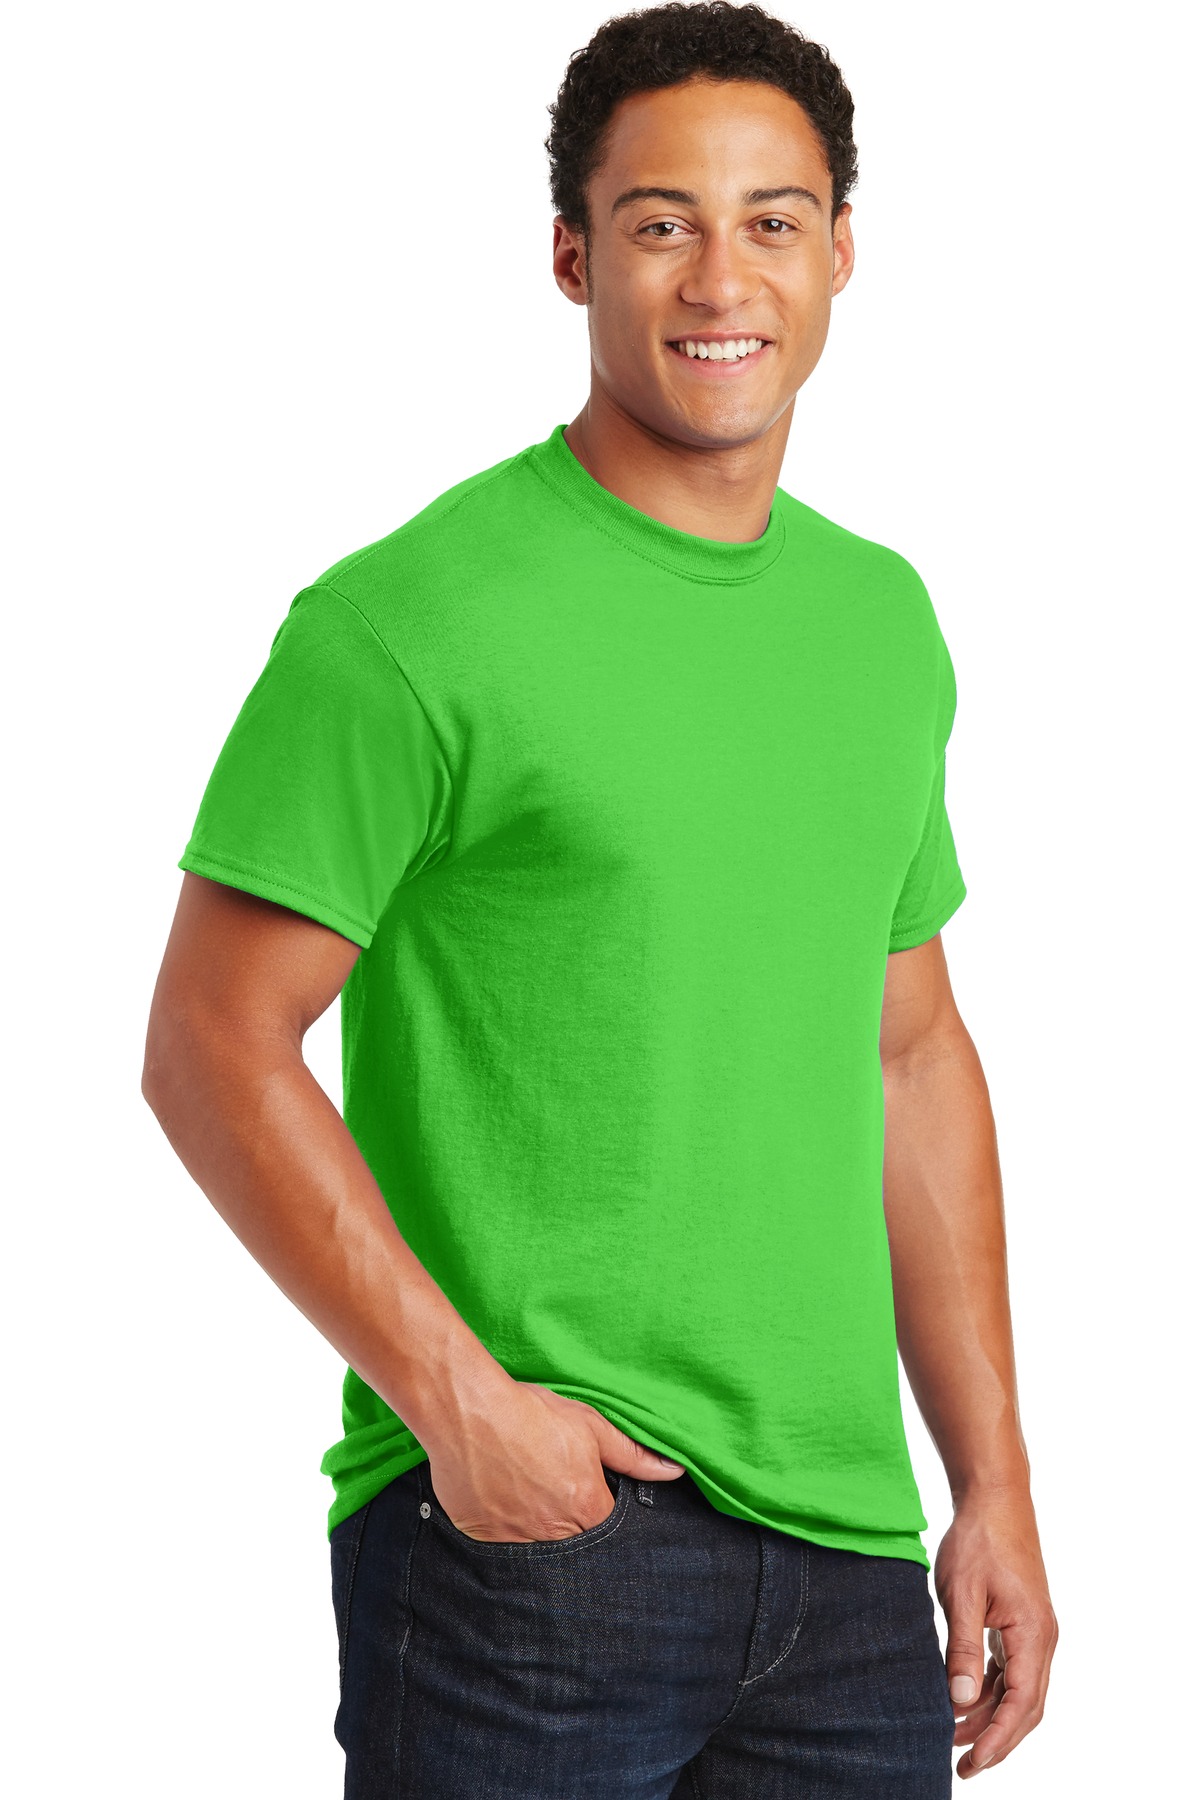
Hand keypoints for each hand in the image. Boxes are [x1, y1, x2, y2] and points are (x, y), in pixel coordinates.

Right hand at [425, 1379, 686, 1542]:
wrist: (469, 1411)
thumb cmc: (531, 1413)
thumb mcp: (589, 1425)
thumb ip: (632, 1455)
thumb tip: (674, 1471)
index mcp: (585, 1507)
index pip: (608, 1530)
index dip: (601, 1511)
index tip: (590, 1495)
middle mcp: (552, 1532)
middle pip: (574, 1544)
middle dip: (571, 1525)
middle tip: (554, 1492)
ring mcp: (514, 1540)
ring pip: (537, 1548)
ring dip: (537, 1528)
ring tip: (526, 1493)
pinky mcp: (481, 1536)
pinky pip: (500, 1546)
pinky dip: (504, 1528)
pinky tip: (499, 1498)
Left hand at [934, 1487, 1057, 1778]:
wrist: (994, 1498)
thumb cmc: (978, 1540)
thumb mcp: (962, 1595)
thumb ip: (961, 1648)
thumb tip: (959, 1700)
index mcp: (1033, 1635)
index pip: (1021, 1704)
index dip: (997, 1739)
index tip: (972, 1763)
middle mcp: (1042, 1639)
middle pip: (1025, 1706)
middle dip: (996, 1739)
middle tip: (962, 1764)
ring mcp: (1034, 1630)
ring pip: (1017, 1689)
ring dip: (990, 1715)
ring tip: (952, 1734)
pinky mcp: (1022, 1621)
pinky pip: (1010, 1668)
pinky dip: (990, 1689)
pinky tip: (964, 1699)